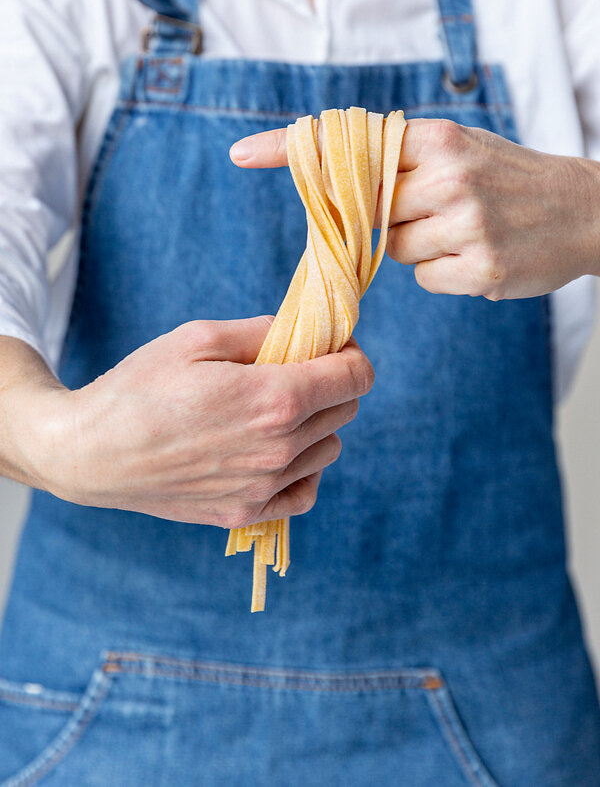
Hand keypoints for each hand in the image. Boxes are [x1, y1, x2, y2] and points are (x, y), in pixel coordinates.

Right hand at [23, 319, 372, 526]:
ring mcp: (264, 486)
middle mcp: (279, 448)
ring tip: (271, 411)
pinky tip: (273, 451)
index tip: (330, 347)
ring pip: (329, 448)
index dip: (350, 354)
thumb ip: (264, 331)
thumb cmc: (139, 388)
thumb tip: (307, 333)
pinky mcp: (245, 513)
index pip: (357, 377)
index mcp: (274, 399)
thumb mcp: (198, 337)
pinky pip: (306, 491)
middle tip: (294, 371)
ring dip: (315, 425)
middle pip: (346, 410)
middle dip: (331, 384)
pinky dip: (302, 469)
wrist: (90, 454)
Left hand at [230, 119, 599, 299]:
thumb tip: (337, 187)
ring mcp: (465, 225)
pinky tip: (475, 255)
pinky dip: (440, 272)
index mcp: (440, 138)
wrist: (585, 211)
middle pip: (369, 210)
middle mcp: (449, 177)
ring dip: (417, 246)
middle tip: (432, 209)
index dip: (294, 148)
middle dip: (386, 216)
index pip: (352, 143)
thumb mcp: (460, 148)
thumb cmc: (509, 179)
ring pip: (392, 249)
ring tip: (463, 229)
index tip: (242, 154)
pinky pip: (424, 278)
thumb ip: (402, 160)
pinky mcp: (478, 269)